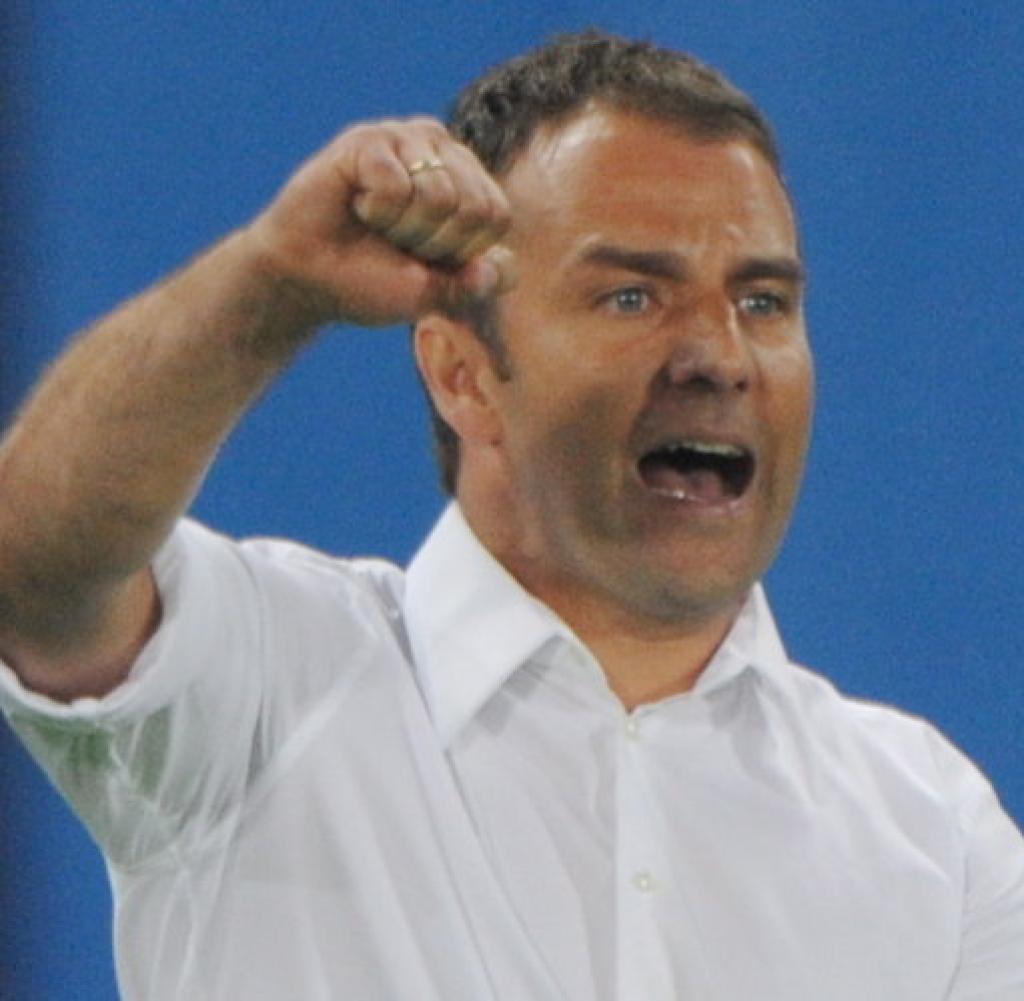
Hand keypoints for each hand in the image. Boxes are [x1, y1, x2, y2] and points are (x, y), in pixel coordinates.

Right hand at [248, 116, 513, 327]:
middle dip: (433, 244)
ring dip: (402, 229)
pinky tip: (355, 205)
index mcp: (469, 184)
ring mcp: (407, 138)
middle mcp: (443, 151)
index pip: (496, 216)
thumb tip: (502, 265)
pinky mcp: (369, 138)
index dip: (461, 253)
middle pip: (473, 207)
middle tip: (396, 242)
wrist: (306, 280)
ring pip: (438, 196)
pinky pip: (396, 186)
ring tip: (376, 224)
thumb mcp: (435, 294)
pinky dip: (375, 211)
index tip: (425, 259)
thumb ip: (477, 283)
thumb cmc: (371, 282)